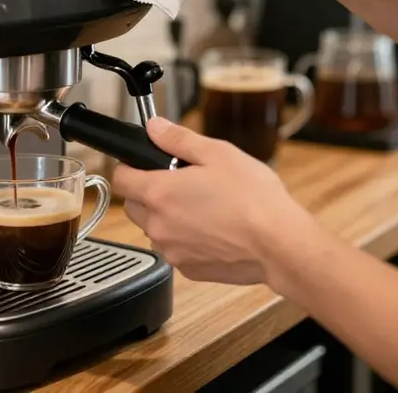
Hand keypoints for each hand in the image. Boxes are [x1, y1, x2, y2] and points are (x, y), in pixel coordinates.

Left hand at [112, 118, 300, 284]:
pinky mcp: (189, 269)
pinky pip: (174, 249)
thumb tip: (155, 127)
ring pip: (154, 229)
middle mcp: (158, 225)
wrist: (279, 245)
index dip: (128, 166)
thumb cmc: (253, 199)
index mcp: (159, 192)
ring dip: (166, 216)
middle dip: (147, 191)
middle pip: (133, 205)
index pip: (119, 178)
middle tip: (178, 181)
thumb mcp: (217, 153)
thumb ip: (178, 138)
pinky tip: (212, 227)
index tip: (141, 163)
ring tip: (201, 205)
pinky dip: (185, 238)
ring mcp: (172, 251)